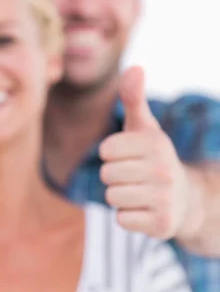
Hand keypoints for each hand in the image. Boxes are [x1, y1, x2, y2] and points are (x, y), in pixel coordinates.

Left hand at [100, 66, 189, 238]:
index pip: (106, 150)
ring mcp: (165, 199)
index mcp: (156, 144)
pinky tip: (144, 210)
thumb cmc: (153, 159)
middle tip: (135, 177)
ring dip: (120, 196)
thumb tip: (135, 67)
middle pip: (107, 174)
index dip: (112, 154)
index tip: (129, 156)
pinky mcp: (162, 225)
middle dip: (115, 176)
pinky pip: (121, 219)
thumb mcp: (144, 128)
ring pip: (112, 196)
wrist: (186, 200)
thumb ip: (134, 99)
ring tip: (139, 192)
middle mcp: (164, 170)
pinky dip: (128, 216)